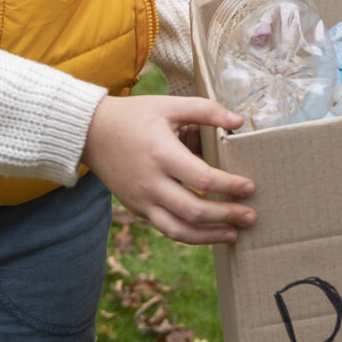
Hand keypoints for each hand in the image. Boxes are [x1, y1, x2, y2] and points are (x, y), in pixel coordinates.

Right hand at [82, 94, 254, 244]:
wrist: (90, 133)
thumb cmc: (134, 116)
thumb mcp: (170, 105)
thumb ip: (206, 111)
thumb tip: (239, 121)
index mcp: (162, 154)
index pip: (203, 179)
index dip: (230, 186)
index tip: (250, 187)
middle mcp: (151, 183)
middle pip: (194, 211)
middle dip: (226, 216)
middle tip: (250, 216)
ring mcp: (142, 200)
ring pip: (178, 230)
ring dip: (209, 236)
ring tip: (233, 234)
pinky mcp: (137, 208)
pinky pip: (166, 228)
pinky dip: (189, 234)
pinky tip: (209, 231)